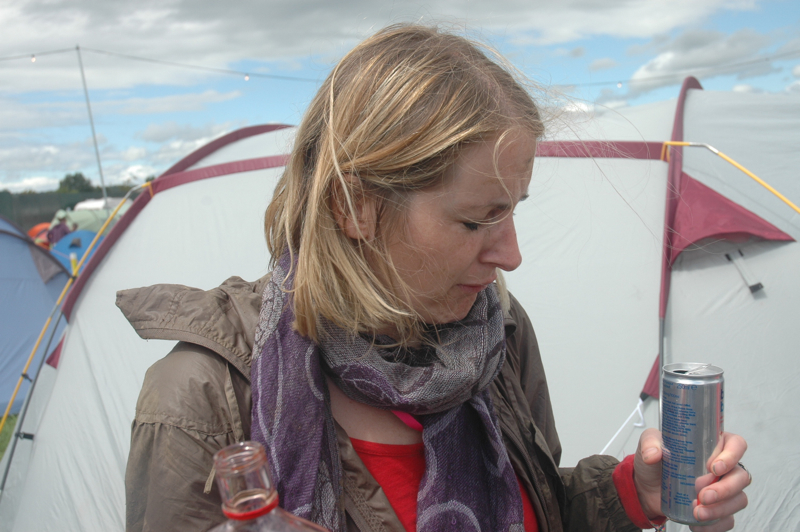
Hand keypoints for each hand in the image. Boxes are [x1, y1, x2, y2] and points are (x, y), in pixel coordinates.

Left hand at [634, 429, 749, 530]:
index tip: (714, 468)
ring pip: (738, 499)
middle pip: (741, 476)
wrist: (645, 489)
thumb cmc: (654, 462)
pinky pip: (728, 519)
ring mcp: (723, 489)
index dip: (732, 456)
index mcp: (713, 445)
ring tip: (697, 512)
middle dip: (725, 489)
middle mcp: (723, 467)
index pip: (736, 445)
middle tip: (703, 496)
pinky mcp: (718, 509)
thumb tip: (653, 454)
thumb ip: (650, 443)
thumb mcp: (648, 443)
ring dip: (720, 509)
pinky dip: (715, 524)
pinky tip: (699, 524)